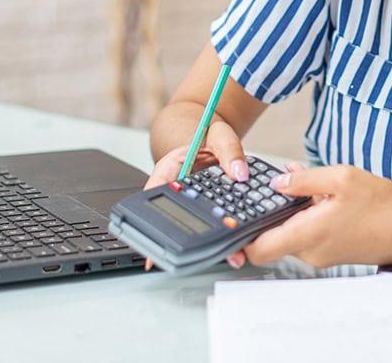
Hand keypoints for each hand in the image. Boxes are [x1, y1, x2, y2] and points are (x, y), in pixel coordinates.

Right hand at [141, 120, 250, 270]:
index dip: (152, 221)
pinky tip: (236, 248)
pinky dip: (223, 236)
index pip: (156, 194)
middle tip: (203, 256)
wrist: (214, 138)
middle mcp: (177, 189)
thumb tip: (239, 172)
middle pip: (175, 218)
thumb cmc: (210, 136)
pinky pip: (212, 224)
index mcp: (171, 169)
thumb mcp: (220, 135)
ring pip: (196, 226)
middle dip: (187, 241)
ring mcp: (190, 202)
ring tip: (229, 255)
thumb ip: (230, 150)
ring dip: (209, 243)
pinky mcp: (206, 209)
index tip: (159, 241)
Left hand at [236, 164, 391, 268]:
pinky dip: (304, 218)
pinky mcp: (331, 252)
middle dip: (266, 215)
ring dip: (288, 214)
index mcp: (308, 234)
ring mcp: (321, 255)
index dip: (238, 239)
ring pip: (289, 235)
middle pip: (271, 240)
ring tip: (298, 186)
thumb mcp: (342, 177)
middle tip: (264, 190)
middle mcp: (311, 251)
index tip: (227, 223)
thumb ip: (304, 180)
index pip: (258, 250)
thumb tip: (276, 182)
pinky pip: (306, 236)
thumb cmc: (384, 204)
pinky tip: (318, 197)